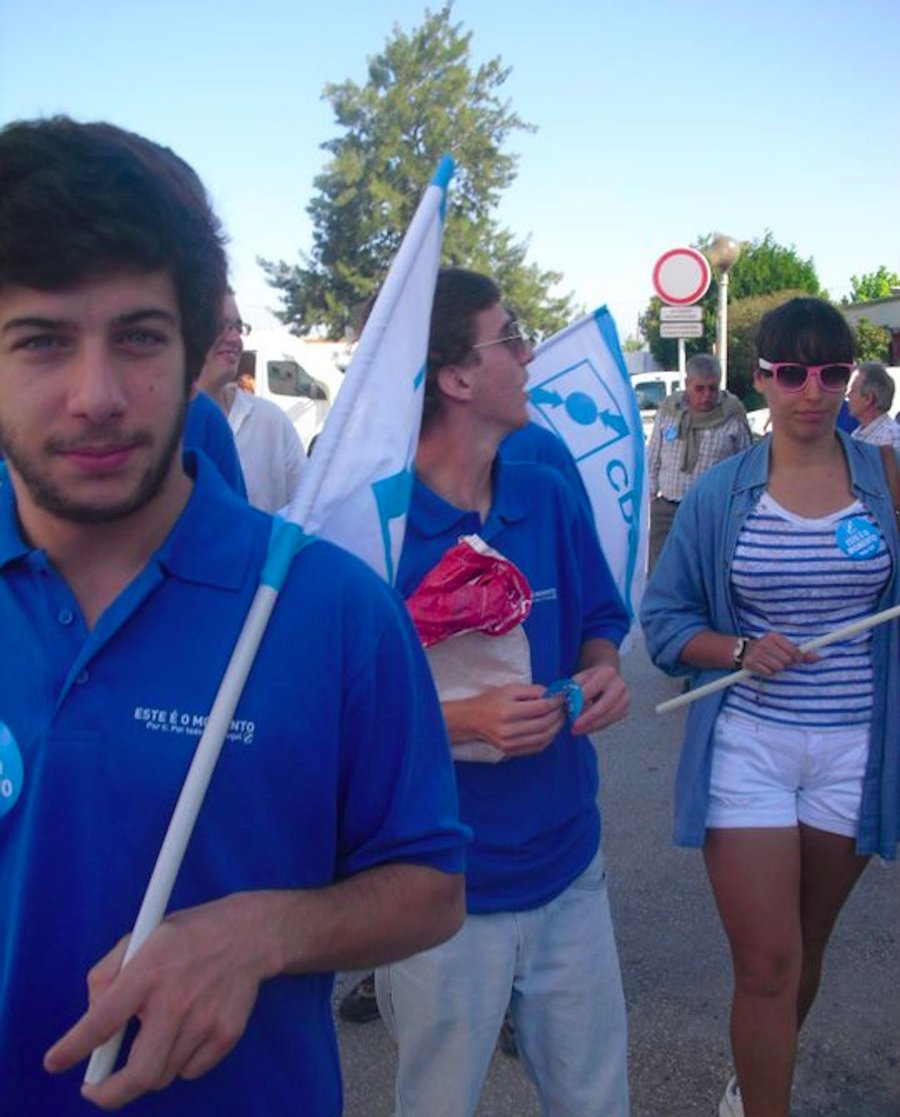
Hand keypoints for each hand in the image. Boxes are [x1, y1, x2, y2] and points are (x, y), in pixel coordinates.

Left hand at [44, 894, 275, 1109]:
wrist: (250, 933)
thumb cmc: (188, 936)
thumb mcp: (142, 937)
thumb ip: (108, 975)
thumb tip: (93, 1019)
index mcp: (148, 972)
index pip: (102, 1021)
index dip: (73, 1048)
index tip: (55, 1062)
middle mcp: (176, 1001)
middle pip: (138, 1075)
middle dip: (109, 1094)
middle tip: (96, 1089)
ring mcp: (205, 1021)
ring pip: (162, 1075)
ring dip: (148, 1067)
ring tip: (155, 1036)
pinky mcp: (226, 1034)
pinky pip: (190, 1070)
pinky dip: (179, 1061)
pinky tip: (186, 1030)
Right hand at [455, 683, 565, 757]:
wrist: (471, 719)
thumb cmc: (490, 701)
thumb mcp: (509, 689)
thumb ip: (531, 691)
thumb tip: (551, 694)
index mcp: (507, 711)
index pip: (540, 708)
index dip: (556, 702)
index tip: (563, 697)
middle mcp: (509, 730)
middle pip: (544, 724)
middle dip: (558, 715)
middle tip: (564, 707)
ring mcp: (510, 744)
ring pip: (543, 738)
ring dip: (556, 728)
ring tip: (560, 718)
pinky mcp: (511, 752)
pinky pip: (537, 748)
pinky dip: (548, 738)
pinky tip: (551, 729)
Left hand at [570, 664, 629, 735]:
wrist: (605, 680)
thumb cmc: (588, 680)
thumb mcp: (579, 679)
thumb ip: (574, 688)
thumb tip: (569, 701)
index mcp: (608, 672)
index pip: (595, 686)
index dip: (583, 697)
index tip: (571, 707)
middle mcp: (620, 685)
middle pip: (606, 704)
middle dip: (589, 717)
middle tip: (574, 725)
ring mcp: (624, 699)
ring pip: (609, 716)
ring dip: (591, 725)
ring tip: (575, 730)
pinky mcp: (624, 711)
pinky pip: (609, 722)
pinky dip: (595, 727)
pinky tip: (583, 729)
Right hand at [741, 632, 818, 675]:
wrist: (742, 650)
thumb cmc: (768, 649)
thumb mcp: (782, 646)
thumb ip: (800, 652)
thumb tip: (818, 657)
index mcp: (774, 636)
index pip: (794, 651)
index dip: (798, 658)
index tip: (796, 660)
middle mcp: (765, 643)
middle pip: (787, 661)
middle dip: (785, 664)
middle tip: (779, 660)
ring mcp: (758, 653)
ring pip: (778, 667)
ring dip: (776, 668)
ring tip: (770, 663)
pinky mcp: (751, 662)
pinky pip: (768, 672)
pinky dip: (768, 672)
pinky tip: (764, 667)